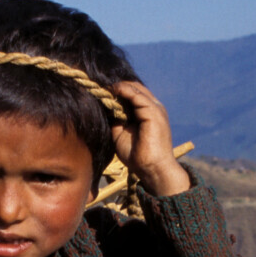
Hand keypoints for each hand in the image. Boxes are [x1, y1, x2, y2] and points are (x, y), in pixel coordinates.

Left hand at [111, 81, 190, 196]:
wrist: (152, 169)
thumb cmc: (138, 156)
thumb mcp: (121, 134)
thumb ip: (116, 120)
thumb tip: (105, 108)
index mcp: (148, 113)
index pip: (134, 94)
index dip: (118, 91)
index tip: (101, 91)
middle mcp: (154, 108)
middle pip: (135, 89)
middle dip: (118, 86)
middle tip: (100, 87)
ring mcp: (155, 109)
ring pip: (136, 89)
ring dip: (119, 87)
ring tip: (104, 88)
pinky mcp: (153, 113)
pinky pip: (137, 96)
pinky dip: (124, 91)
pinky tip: (112, 92)